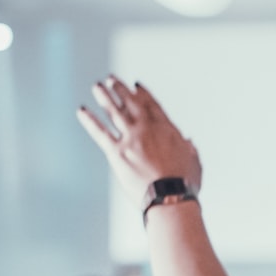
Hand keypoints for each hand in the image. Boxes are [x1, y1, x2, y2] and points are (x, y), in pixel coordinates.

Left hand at [77, 77, 202, 199]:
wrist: (170, 195)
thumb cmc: (184, 183)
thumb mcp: (193, 162)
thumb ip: (190, 149)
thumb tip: (189, 143)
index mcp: (167, 130)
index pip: (153, 106)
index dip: (143, 94)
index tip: (136, 85)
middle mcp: (148, 129)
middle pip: (132, 103)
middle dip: (121, 89)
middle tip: (112, 80)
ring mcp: (132, 139)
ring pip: (115, 112)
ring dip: (104, 97)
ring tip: (97, 87)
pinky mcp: (117, 152)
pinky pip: (100, 132)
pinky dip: (90, 120)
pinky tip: (82, 111)